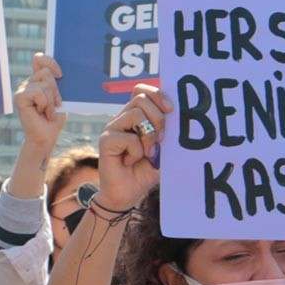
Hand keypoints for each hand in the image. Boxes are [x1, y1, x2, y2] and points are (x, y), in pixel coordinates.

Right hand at [14, 54, 67, 156]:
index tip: (60, 75)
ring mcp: (22, 89)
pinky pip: (38, 93)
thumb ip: (57, 84)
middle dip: (56, 90)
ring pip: (44, 84)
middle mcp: (28, 82)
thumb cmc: (54, 119)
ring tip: (48, 111)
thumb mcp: (60, 97)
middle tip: (55, 104)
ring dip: (51, 100)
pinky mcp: (19, 97)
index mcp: (38, 79)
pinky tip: (42, 113)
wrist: (47, 137)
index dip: (50, 61)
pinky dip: (45, 104)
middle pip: (46, 71)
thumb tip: (59, 72)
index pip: (39, 59)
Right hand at [97, 85, 171, 211]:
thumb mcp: (162, 149)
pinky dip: (137, 151)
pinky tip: (130, 161)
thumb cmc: (145, 171)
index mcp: (136, 116)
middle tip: (162, 139)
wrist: (128, 194)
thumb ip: (167, 132)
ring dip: (149, 136)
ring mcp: (112, 128)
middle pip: (141, 98)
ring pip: (136, 113)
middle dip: (159, 118)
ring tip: (147, 153)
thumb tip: (178, 115)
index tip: (172, 109)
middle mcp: (122, 118)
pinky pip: (129, 137)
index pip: (142, 90)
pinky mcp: (106, 140)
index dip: (157, 94)